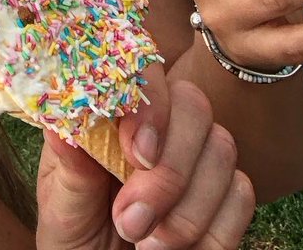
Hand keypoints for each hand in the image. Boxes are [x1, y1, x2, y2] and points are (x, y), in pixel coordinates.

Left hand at [37, 71, 253, 248]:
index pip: (145, 70)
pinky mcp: (225, 196)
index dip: (151, 105)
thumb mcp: (61, 202)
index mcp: (116, 113)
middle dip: (170, 169)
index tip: (137, 155)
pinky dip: (213, 232)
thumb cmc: (75, 234)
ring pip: (222, 151)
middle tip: (133, 221)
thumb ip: (69, 161)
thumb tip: (61, 109)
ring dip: (188, 210)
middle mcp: (163, 124)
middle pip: (194, 105)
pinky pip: (242, 195)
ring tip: (146, 247)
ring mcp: (198, 157)